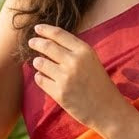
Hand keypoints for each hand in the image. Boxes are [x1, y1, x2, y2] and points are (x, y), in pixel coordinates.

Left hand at [28, 24, 138, 138]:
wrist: (107, 110)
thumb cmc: (99, 84)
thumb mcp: (91, 61)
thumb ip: (73, 51)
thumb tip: (49, 41)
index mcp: (84, 51)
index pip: (58, 34)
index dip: (45, 30)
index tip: (37, 28)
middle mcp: (74, 61)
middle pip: (46, 46)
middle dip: (36, 43)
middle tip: (31, 42)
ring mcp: (66, 78)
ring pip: (40, 63)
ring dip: (37, 62)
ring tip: (39, 63)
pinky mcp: (59, 93)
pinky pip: (40, 79)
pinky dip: (39, 77)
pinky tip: (44, 78)